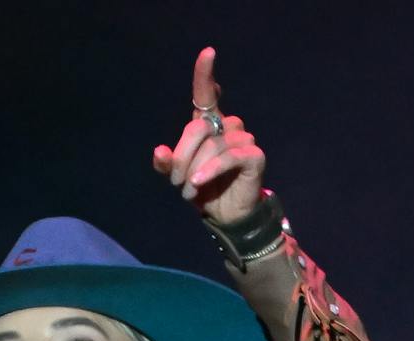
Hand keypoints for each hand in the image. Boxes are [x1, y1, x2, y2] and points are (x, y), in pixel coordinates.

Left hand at [150, 47, 266, 224]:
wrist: (225, 213)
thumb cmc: (202, 188)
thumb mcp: (178, 175)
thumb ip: (167, 163)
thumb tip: (159, 151)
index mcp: (209, 124)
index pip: (206, 95)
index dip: (204, 74)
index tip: (207, 53)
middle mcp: (227, 125)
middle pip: (196, 128)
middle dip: (181, 157)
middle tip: (177, 182)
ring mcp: (243, 138)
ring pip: (211, 147)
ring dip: (194, 172)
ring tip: (191, 189)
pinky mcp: (254, 155)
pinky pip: (228, 158)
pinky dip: (210, 171)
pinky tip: (198, 184)